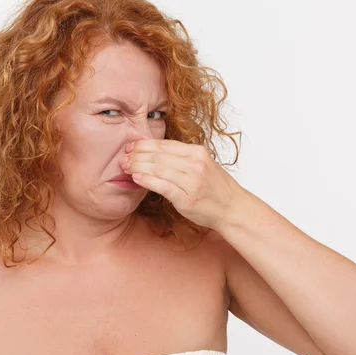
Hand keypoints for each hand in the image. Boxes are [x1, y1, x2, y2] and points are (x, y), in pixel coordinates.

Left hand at [119, 139, 244, 230]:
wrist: (233, 208)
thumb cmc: (215, 188)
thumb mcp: (202, 165)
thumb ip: (181, 158)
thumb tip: (153, 154)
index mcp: (197, 152)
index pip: (164, 144)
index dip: (143, 145)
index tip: (130, 147)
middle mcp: (195, 164)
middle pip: (158, 155)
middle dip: (137, 155)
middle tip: (123, 158)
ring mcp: (192, 181)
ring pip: (158, 168)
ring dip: (138, 167)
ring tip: (126, 167)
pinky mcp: (187, 198)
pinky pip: (163, 186)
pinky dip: (147, 180)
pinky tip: (136, 178)